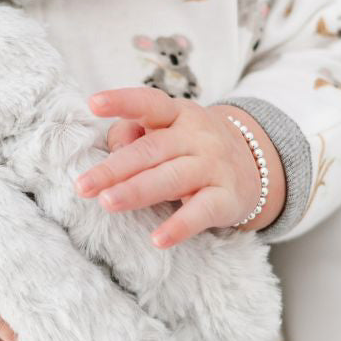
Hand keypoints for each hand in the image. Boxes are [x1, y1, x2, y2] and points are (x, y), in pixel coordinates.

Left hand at [74, 87, 283, 245]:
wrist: (257, 164)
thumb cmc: (192, 145)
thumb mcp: (167, 130)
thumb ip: (134, 134)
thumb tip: (112, 149)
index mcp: (177, 113)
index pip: (148, 102)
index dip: (122, 101)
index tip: (93, 104)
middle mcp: (196, 136)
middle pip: (151, 150)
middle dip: (114, 168)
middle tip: (83, 185)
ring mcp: (213, 166)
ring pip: (171, 178)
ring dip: (137, 191)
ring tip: (107, 203)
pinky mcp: (227, 198)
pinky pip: (202, 212)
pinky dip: (180, 226)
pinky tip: (157, 240)